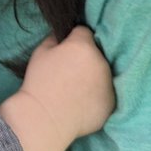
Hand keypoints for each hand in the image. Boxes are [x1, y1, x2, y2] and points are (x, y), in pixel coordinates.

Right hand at [0, 25, 114, 150]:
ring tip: (76, 88)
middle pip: (96, 53)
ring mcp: (109, 84)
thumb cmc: (39, 82)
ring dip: (93, 75)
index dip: (73, 39)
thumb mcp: (41, 52)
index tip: (65, 51)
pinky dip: (97, 94)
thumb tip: (63, 35)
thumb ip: (55, 38)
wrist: (45, 118)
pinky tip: (82, 101)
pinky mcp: (111, 103)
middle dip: (85, 58)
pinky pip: (106, 92)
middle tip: (69, 71)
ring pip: (103, 72)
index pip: (84, 32)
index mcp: (83, 46)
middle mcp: (101, 62)